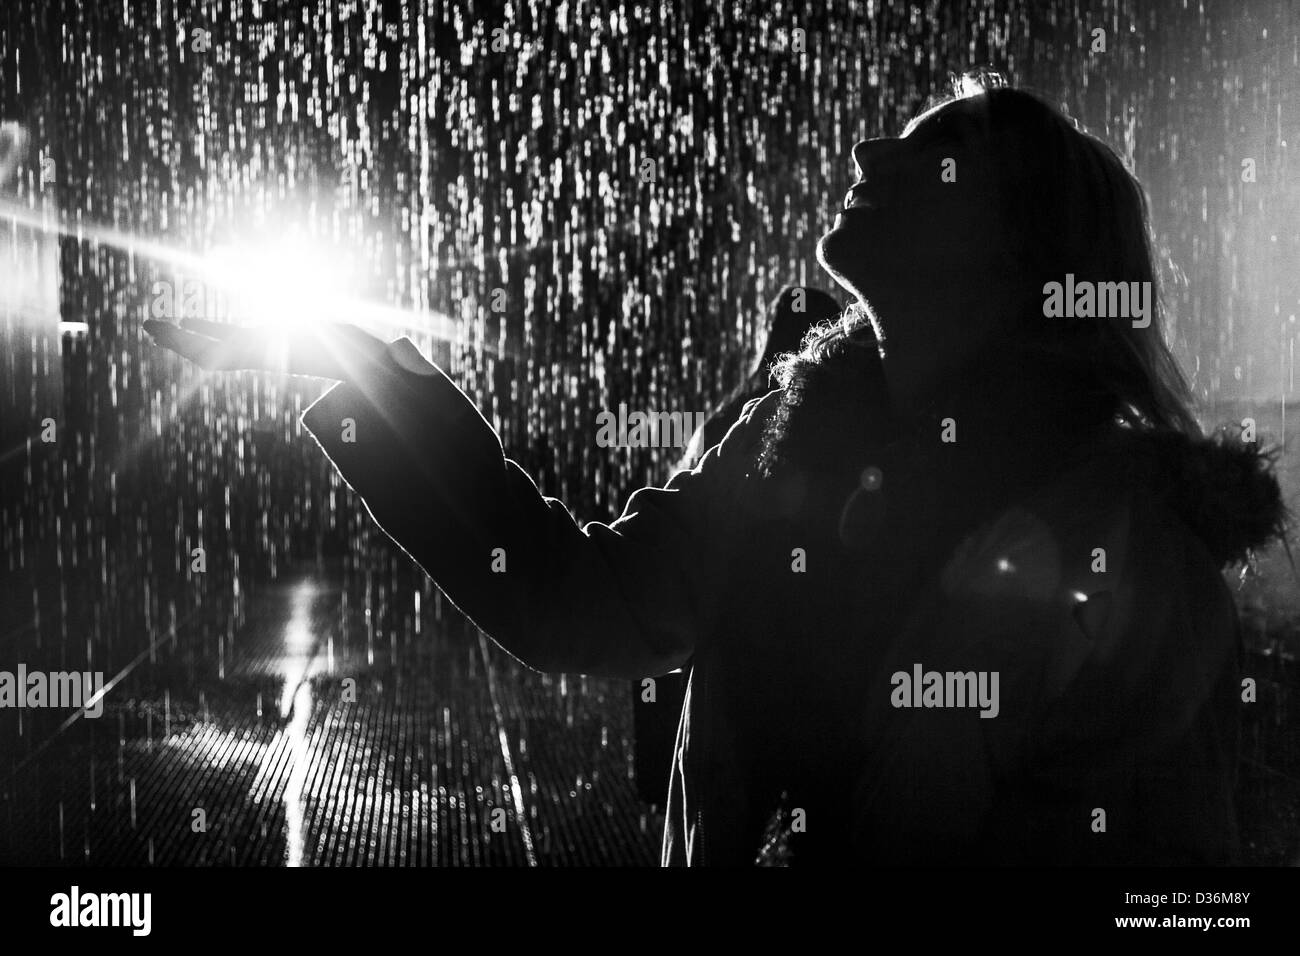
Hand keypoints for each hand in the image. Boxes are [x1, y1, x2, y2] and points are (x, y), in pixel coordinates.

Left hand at [144, 318, 390, 380]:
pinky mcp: (270, 341)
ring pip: (216, 344)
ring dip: (185, 336)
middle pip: (213, 350)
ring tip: (155, 325)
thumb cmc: (369, 362)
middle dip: (179, 338)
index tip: (174, 332)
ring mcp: (267, 348)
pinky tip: (189, 322)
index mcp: (283, 353)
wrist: (370, 371)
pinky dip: (207, 330)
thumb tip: (395, 354)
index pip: (233, 351)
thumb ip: (381, 356)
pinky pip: (230, 337)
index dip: (202, 342)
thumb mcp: (370, 354)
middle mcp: (267, 353)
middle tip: (146, 325)